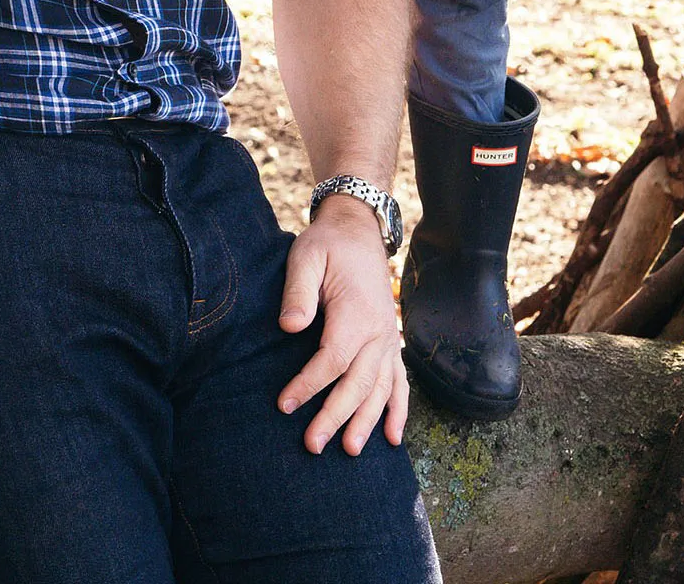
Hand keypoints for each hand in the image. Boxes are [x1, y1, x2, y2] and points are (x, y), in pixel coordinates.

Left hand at [277, 197, 409, 453]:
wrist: (358, 231)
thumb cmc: (327, 246)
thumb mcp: (305, 257)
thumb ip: (298, 292)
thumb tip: (290, 327)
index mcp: (356, 312)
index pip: (333, 359)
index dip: (309, 384)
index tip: (284, 404)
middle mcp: (378, 332)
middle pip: (358, 383)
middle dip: (336, 416)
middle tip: (313, 445)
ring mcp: (388, 340)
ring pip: (381, 389)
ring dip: (367, 422)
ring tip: (349, 450)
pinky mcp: (391, 344)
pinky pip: (399, 383)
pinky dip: (398, 411)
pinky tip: (392, 439)